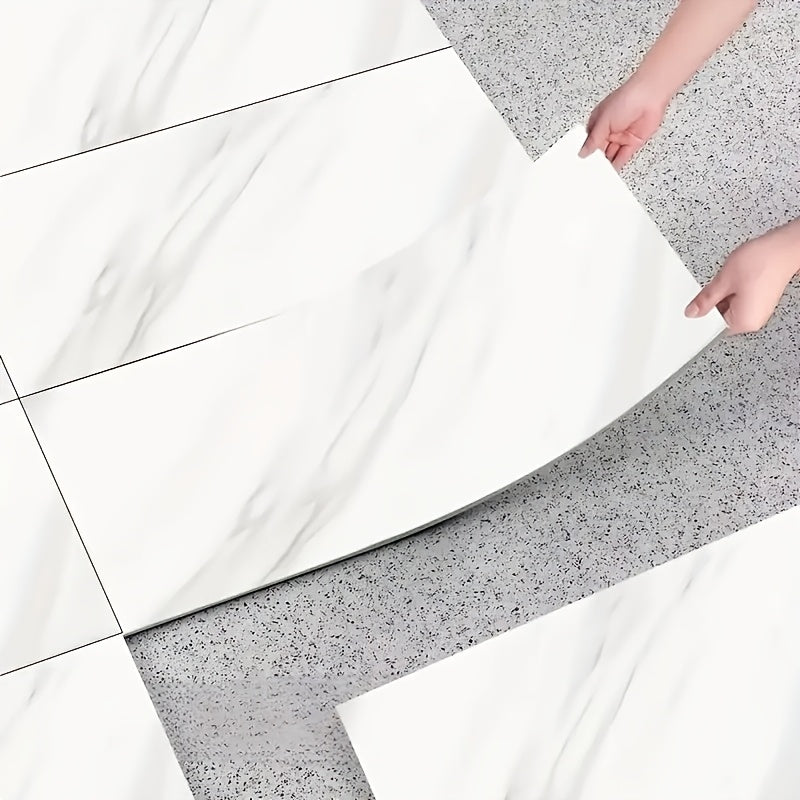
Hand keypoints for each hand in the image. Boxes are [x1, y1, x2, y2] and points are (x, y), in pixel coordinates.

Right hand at [579, 78, 668, 169]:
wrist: (651, 95)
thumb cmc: (627, 98)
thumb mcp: (603, 121)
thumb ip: (593, 140)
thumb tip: (583, 152)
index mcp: (598, 122)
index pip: (589, 142)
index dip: (585, 152)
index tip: (580, 164)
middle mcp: (609, 130)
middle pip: (599, 150)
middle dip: (594, 161)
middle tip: (588, 173)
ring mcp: (621, 136)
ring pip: (610, 155)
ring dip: (605, 165)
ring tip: (598, 176)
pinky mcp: (633, 142)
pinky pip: (623, 157)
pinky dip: (617, 165)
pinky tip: (610, 172)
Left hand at [685, 224, 799, 332]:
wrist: (784, 246)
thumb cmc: (762, 261)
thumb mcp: (724, 281)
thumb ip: (705, 299)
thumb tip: (692, 312)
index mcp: (745, 322)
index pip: (713, 330)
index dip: (701, 318)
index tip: (692, 310)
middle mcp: (753, 320)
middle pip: (721, 319)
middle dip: (712, 305)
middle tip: (711, 289)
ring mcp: (758, 310)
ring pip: (729, 308)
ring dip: (722, 296)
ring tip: (727, 281)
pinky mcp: (760, 299)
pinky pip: (739, 300)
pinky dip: (732, 292)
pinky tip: (732, 280)